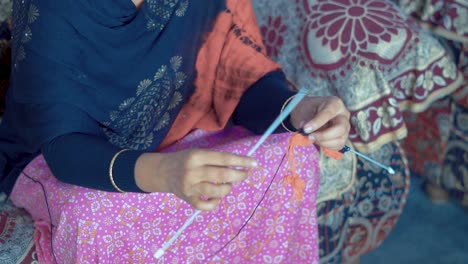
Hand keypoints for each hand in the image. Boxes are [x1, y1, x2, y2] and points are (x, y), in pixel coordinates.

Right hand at [135, 150, 257, 210]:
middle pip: (222, 175)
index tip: (254, 163)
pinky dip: (215, 203)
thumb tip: (241, 164)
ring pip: (216, 192)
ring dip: (227, 189)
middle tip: (246, 174)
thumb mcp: (198, 152)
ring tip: (228, 184)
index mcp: (196, 156)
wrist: (162, 171)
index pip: (224, 158)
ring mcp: (189, 187)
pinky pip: (205, 206)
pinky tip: (217, 198)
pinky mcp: (187, 199)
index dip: (241, 161)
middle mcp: (192, 171)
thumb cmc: (185, 159)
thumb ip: (216, 158)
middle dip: (239, 175)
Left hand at [289, 96, 349, 149]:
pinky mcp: (343, 137)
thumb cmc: (309, 110)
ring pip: (340, 140)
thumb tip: (306, 132)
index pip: (328, 113)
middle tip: (309, 137)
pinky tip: (317, 140)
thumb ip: (306, 121)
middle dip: (323, 136)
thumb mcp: (305, 111)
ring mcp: (346, 127)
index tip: (305, 129)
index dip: (316, 123)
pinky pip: (338, 146)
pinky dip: (326, 146)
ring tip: (311, 138)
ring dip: (323, 142)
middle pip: (340, 129)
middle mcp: (344, 115)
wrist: (310, 114)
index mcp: (335, 103)